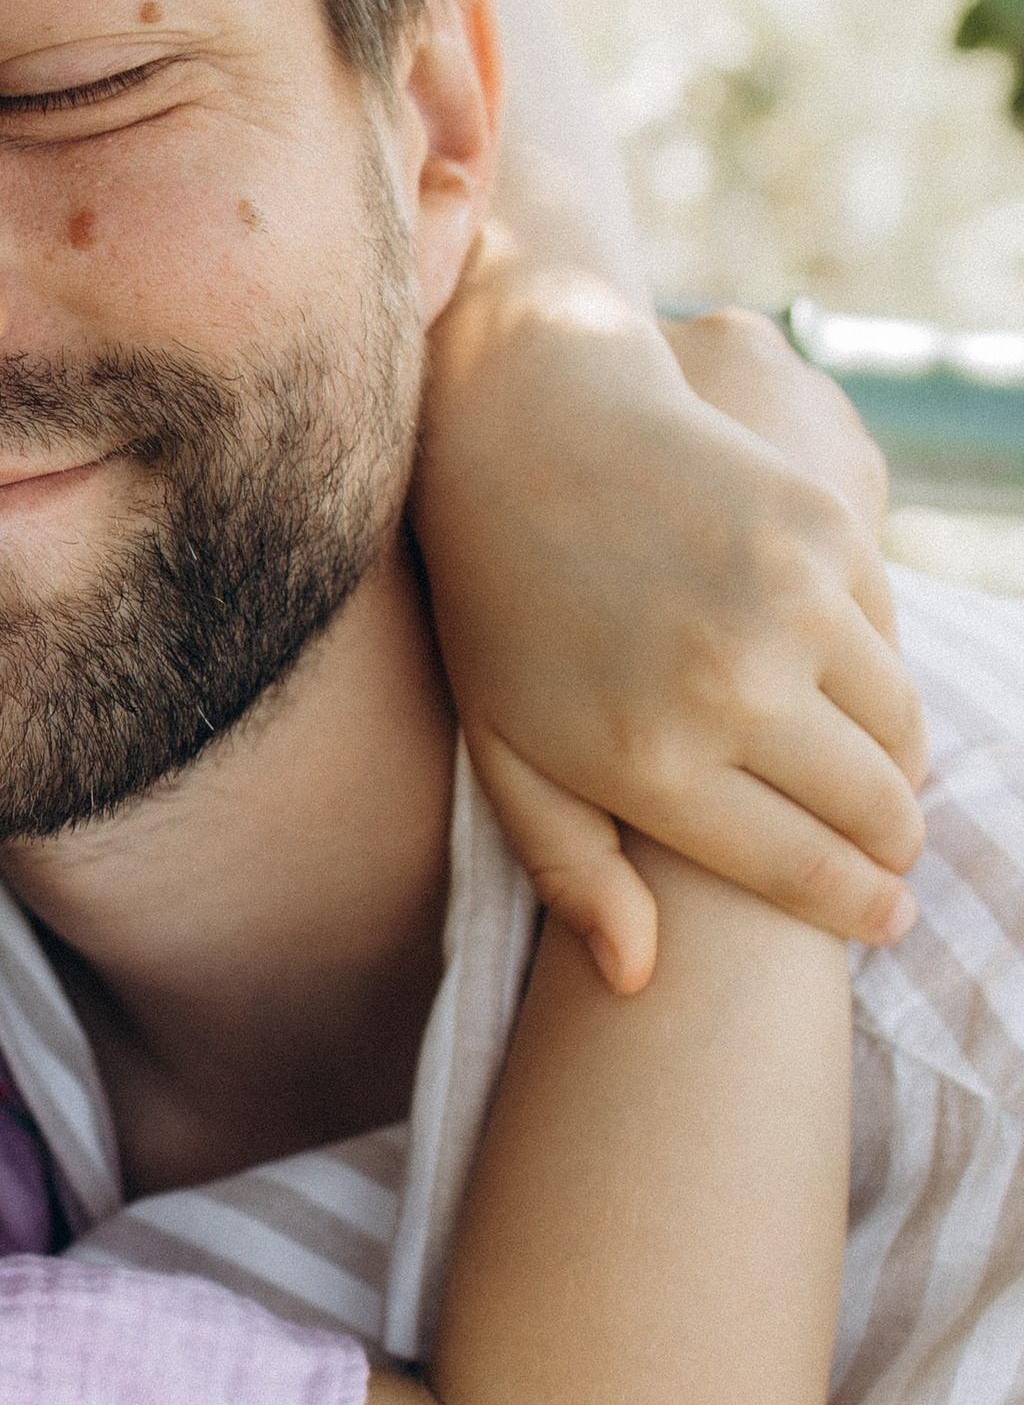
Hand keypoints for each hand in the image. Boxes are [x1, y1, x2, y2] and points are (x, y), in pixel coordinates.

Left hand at [415, 232, 926, 993]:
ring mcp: (786, 607)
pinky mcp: (824, 532)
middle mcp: (730, 692)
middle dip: (894, 848)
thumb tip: (639, 976)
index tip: (884, 919)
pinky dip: (885, 676)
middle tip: (894, 857)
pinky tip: (858, 692)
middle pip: (870, 810)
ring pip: (899, 728)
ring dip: (903, 767)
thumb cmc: (500, 608)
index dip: (856, 907)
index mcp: (650, 766)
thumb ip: (571, 869)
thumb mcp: (505, 752)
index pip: (798, 871)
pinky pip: (891, 637)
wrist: (525, 428)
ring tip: (885, 784)